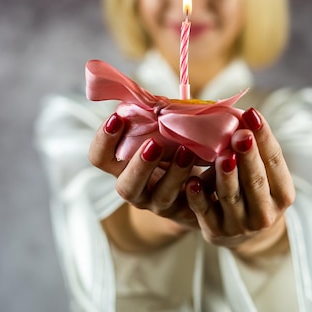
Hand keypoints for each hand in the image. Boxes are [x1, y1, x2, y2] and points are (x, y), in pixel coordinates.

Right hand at [88, 113, 200, 250]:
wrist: (194, 192)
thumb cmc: (170, 153)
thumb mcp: (159, 137)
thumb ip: (154, 122)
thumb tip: (157, 99)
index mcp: (122, 168)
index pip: (100, 158)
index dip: (103, 140)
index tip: (117, 117)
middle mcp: (136, 189)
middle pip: (126, 186)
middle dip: (139, 165)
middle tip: (153, 144)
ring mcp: (160, 204)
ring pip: (162, 196)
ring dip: (174, 173)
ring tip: (187, 151)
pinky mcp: (186, 212)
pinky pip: (192, 204)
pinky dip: (201, 187)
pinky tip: (212, 171)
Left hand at [185, 108, 294, 257]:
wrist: (245, 231)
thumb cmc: (254, 189)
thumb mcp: (263, 173)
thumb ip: (255, 149)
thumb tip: (243, 114)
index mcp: (282, 195)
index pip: (275, 162)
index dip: (264, 138)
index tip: (253, 114)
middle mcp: (264, 213)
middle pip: (256, 181)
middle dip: (248, 157)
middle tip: (240, 135)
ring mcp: (239, 225)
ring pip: (231, 196)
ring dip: (226, 175)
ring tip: (222, 156)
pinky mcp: (215, 230)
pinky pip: (205, 212)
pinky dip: (199, 197)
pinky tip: (192, 181)